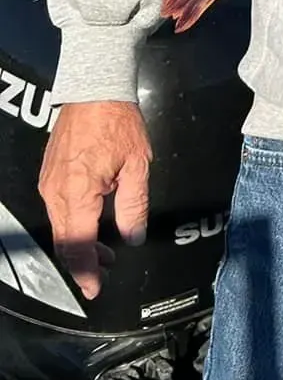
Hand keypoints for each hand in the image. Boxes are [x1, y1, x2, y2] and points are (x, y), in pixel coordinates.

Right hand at [39, 101, 152, 300]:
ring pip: (60, 228)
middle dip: (84, 263)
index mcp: (79, 192)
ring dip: (79, 244)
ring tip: (105, 252)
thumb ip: (134, 205)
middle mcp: (56, 192)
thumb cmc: (118, 122)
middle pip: (64, 241)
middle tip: (105, 272)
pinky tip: (91, 224)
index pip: (78, 245)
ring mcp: (49, 184)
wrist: (95, 89)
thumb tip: (133, 238)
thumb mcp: (137, 165)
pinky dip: (73, 225)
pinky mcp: (48, 176)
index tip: (94, 290)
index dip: (86, 272)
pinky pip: (57, 210)